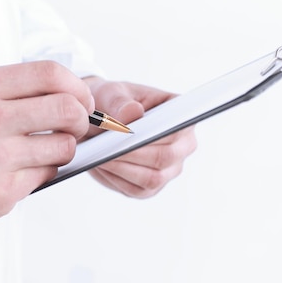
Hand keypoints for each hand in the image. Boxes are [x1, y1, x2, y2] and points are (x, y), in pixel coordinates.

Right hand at [0, 61, 93, 232]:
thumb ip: (17, 89)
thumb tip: (73, 93)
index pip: (50, 73)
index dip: (77, 86)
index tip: (82, 99)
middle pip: (67, 109)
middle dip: (81, 118)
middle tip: (75, 125)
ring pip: (64, 146)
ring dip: (63, 148)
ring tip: (44, 150)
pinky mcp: (2, 191)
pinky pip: (48, 174)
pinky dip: (44, 171)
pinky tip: (22, 169)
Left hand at [84, 78, 196, 197]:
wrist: (99, 121)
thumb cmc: (111, 102)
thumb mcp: (111, 93)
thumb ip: (120, 102)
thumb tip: (133, 113)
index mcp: (181, 117)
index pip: (176, 130)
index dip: (154, 134)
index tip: (128, 132)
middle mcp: (183, 145)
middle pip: (164, 158)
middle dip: (132, 153)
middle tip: (105, 147)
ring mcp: (169, 169)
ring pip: (151, 179)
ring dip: (122, 168)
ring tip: (99, 154)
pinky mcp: (150, 187)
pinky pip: (135, 190)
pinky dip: (115, 178)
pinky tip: (101, 164)